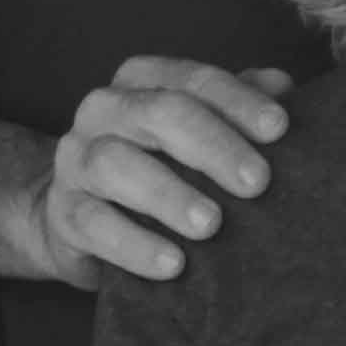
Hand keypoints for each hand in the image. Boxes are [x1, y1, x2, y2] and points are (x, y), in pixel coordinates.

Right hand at [19, 57, 292, 288]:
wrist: (82, 219)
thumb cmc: (159, 168)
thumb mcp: (198, 136)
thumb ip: (235, 107)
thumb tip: (283, 86)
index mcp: (141, 81)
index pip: (193, 80)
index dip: (238, 102)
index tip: (279, 129)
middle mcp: (103, 110)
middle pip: (159, 113)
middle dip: (213, 146)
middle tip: (258, 183)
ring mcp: (75, 160)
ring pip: (115, 164)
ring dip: (168, 195)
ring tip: (211, 225)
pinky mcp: (61, 212)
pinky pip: (93, 224)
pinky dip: (134, 245)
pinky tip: (174, 264)